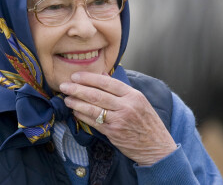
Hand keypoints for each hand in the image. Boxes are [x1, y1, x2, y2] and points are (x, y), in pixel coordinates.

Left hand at [59, 71, 176, 165]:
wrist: (157, 147)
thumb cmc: (147, 121)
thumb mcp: (139, 100)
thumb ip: (120, 88)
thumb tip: (102, 75)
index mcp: (133, 95)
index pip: (107, 82)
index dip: (89, 78)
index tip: (76, 76)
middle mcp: (126, 106)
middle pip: (96, 94)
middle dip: (77, 89)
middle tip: (65, 86)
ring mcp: (119, 120)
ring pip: (93, 108)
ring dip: (76, 102)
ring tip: (66, 98)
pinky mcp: (113, 133)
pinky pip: (94, 122)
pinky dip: (82, 116)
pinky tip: (75, 111)